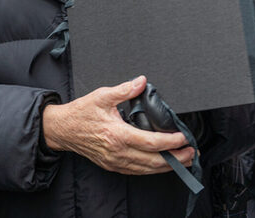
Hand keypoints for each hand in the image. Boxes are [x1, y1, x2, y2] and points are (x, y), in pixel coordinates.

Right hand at [42, 75, 195, 174]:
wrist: (62, 129)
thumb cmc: (80, 113)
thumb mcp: (102, 96)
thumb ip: (124, 89)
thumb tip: (141, 82)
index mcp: (117, 134)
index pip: (151, 142)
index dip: (171, 142)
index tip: (183, 137)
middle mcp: (118, 151)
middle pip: (154, 161)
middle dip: (177, 158)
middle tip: (192, 152)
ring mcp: (115, 161)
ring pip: (148, 170)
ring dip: (168, 166)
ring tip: (183, 159)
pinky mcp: (113, 165)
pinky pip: (138, 171)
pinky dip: (153, 169)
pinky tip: (162, 164)